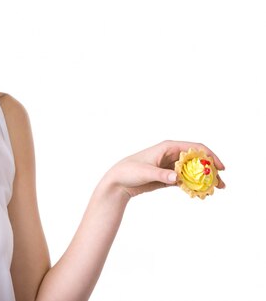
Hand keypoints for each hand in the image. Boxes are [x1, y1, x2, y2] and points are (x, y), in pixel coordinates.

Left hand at [105, 140, 225, 198]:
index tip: (220, 167)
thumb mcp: (145, 172)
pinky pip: (186, 180)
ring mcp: (171, 166)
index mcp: (168, 147)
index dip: (210, 156)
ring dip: (205, 179)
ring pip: (193, 171)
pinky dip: (194, 185)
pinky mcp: (169, 177)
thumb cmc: (128, 171)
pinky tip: (201, 193)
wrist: (118, 182)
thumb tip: (177, 177)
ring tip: (216, 190)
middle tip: (221, 183)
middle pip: (198, 160)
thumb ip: (161, 175)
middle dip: (211, 170)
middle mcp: (172, 154)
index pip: (195, 148)